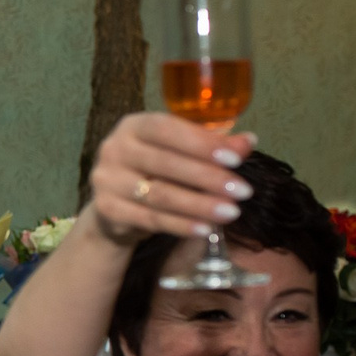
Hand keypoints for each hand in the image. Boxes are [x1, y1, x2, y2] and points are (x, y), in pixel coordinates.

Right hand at [86, 112, 256, 246]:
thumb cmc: (155, 170)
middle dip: (208, 178)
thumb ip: (212, 146)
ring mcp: (106, 180)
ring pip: (159, 194)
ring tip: (231, 212)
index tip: (236, 159)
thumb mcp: (181, 152)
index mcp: (134, 126)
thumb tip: (249, 141)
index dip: (201, 143)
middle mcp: (114, 148)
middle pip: (164, 163)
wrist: (115, 205)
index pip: (167, 129)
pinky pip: (150, 219)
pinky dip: (181, 225)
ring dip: (199, 205)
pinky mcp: (106, 209)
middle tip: (243, 192)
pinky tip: (205, 229)